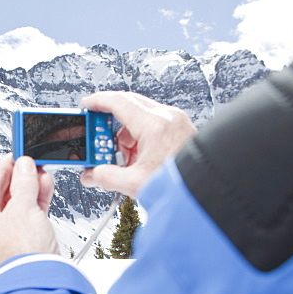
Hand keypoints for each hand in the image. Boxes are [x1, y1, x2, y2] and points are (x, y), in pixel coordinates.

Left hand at [0, 155, 57, 270]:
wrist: (41, 279)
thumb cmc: (24, 252)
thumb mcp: (23, 207)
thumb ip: (24, 182)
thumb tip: (24, 165)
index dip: (3, 169)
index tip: (13, 156)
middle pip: (5, 197)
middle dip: (20, 179)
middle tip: (31, 164)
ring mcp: (9, 241)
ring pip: (19, 208)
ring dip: (31, 189)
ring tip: (42, 174)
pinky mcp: (25, 246)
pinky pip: (29, 219)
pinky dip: (37, 204)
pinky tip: (46, 190)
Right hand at [79, 91, 196, 198]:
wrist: (207, 192)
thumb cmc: (181, 185)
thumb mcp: (135, 184)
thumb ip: (106, 177)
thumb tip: (93, 174)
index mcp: (155, 125)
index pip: (118, 101)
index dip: (97, 102)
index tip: (85, 107)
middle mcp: (167, 117)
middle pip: (128, 106)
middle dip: (108, 124)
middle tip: (98, 142)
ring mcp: (176, 122)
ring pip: (140, 118)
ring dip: (125, 136)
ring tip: (121, 161)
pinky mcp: (181, 130)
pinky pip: (153, 126)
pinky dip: (139, 139)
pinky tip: (137, 161)